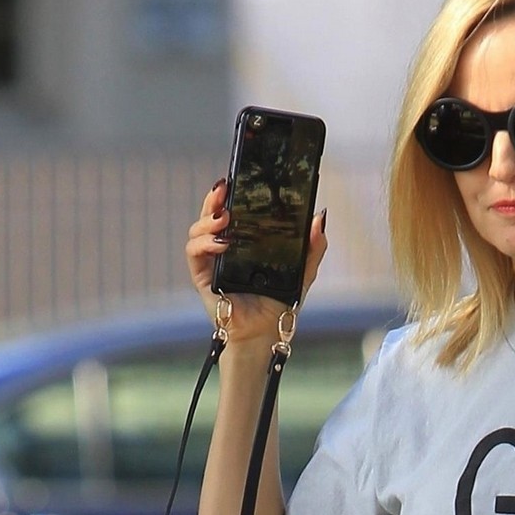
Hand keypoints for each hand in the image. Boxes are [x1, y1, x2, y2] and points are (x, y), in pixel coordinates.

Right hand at [184, 179, 327, 342]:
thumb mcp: (302, 272)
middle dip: (214, 198)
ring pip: (198, 230)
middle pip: (211, 215)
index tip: (237, 179)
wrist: (265, 336)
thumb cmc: (279, 306)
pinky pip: (194, 254)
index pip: (233, 211)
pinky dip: (205, 245)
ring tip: (225, 218)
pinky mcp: (203, 277)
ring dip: (208, 219)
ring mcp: (211, 262)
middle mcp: (224, 248)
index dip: (231, 194)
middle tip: (225, 188)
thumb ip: (312, 247)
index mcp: (244, 243)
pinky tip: (222, 244)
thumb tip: (319, 217)